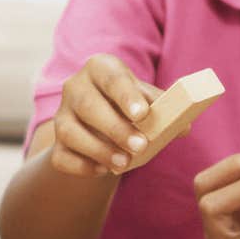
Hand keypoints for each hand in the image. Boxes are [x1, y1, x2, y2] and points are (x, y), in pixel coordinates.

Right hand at [49, 55, 162, 176]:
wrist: (100, 126)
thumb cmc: (128, 107)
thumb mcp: (145, 101)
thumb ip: (164, 109)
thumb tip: (184, 127)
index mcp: (100, 68)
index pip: (112, 78)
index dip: (126, 96)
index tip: (142, 114)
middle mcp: (75, 87)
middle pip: (88, 105)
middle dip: (115, 128)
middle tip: (140, 146)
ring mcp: (62, 116)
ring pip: (69, 132)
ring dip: (98, 150)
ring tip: (124, 164)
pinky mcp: (55, 144)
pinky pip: (61, 157)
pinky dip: (82, 166)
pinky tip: (103, 170)